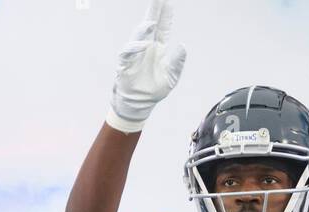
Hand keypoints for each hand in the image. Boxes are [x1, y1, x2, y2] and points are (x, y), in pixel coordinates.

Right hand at [107, 0, 186, 133]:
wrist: (139, 104)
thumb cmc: (154, 90)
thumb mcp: (171, 77)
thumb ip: (177, 62)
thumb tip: (183, 46)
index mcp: (159, 49)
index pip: (163, 28)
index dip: (166, 15)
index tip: (168, 2)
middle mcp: (147, 47)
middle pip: (150, 24)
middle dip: (153, 10)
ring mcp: (135, 53)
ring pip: (139, 35)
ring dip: (144, 29)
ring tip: (151, 22)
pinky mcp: (125, 63)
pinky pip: (128, 52)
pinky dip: (135, 48)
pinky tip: (144, 45)